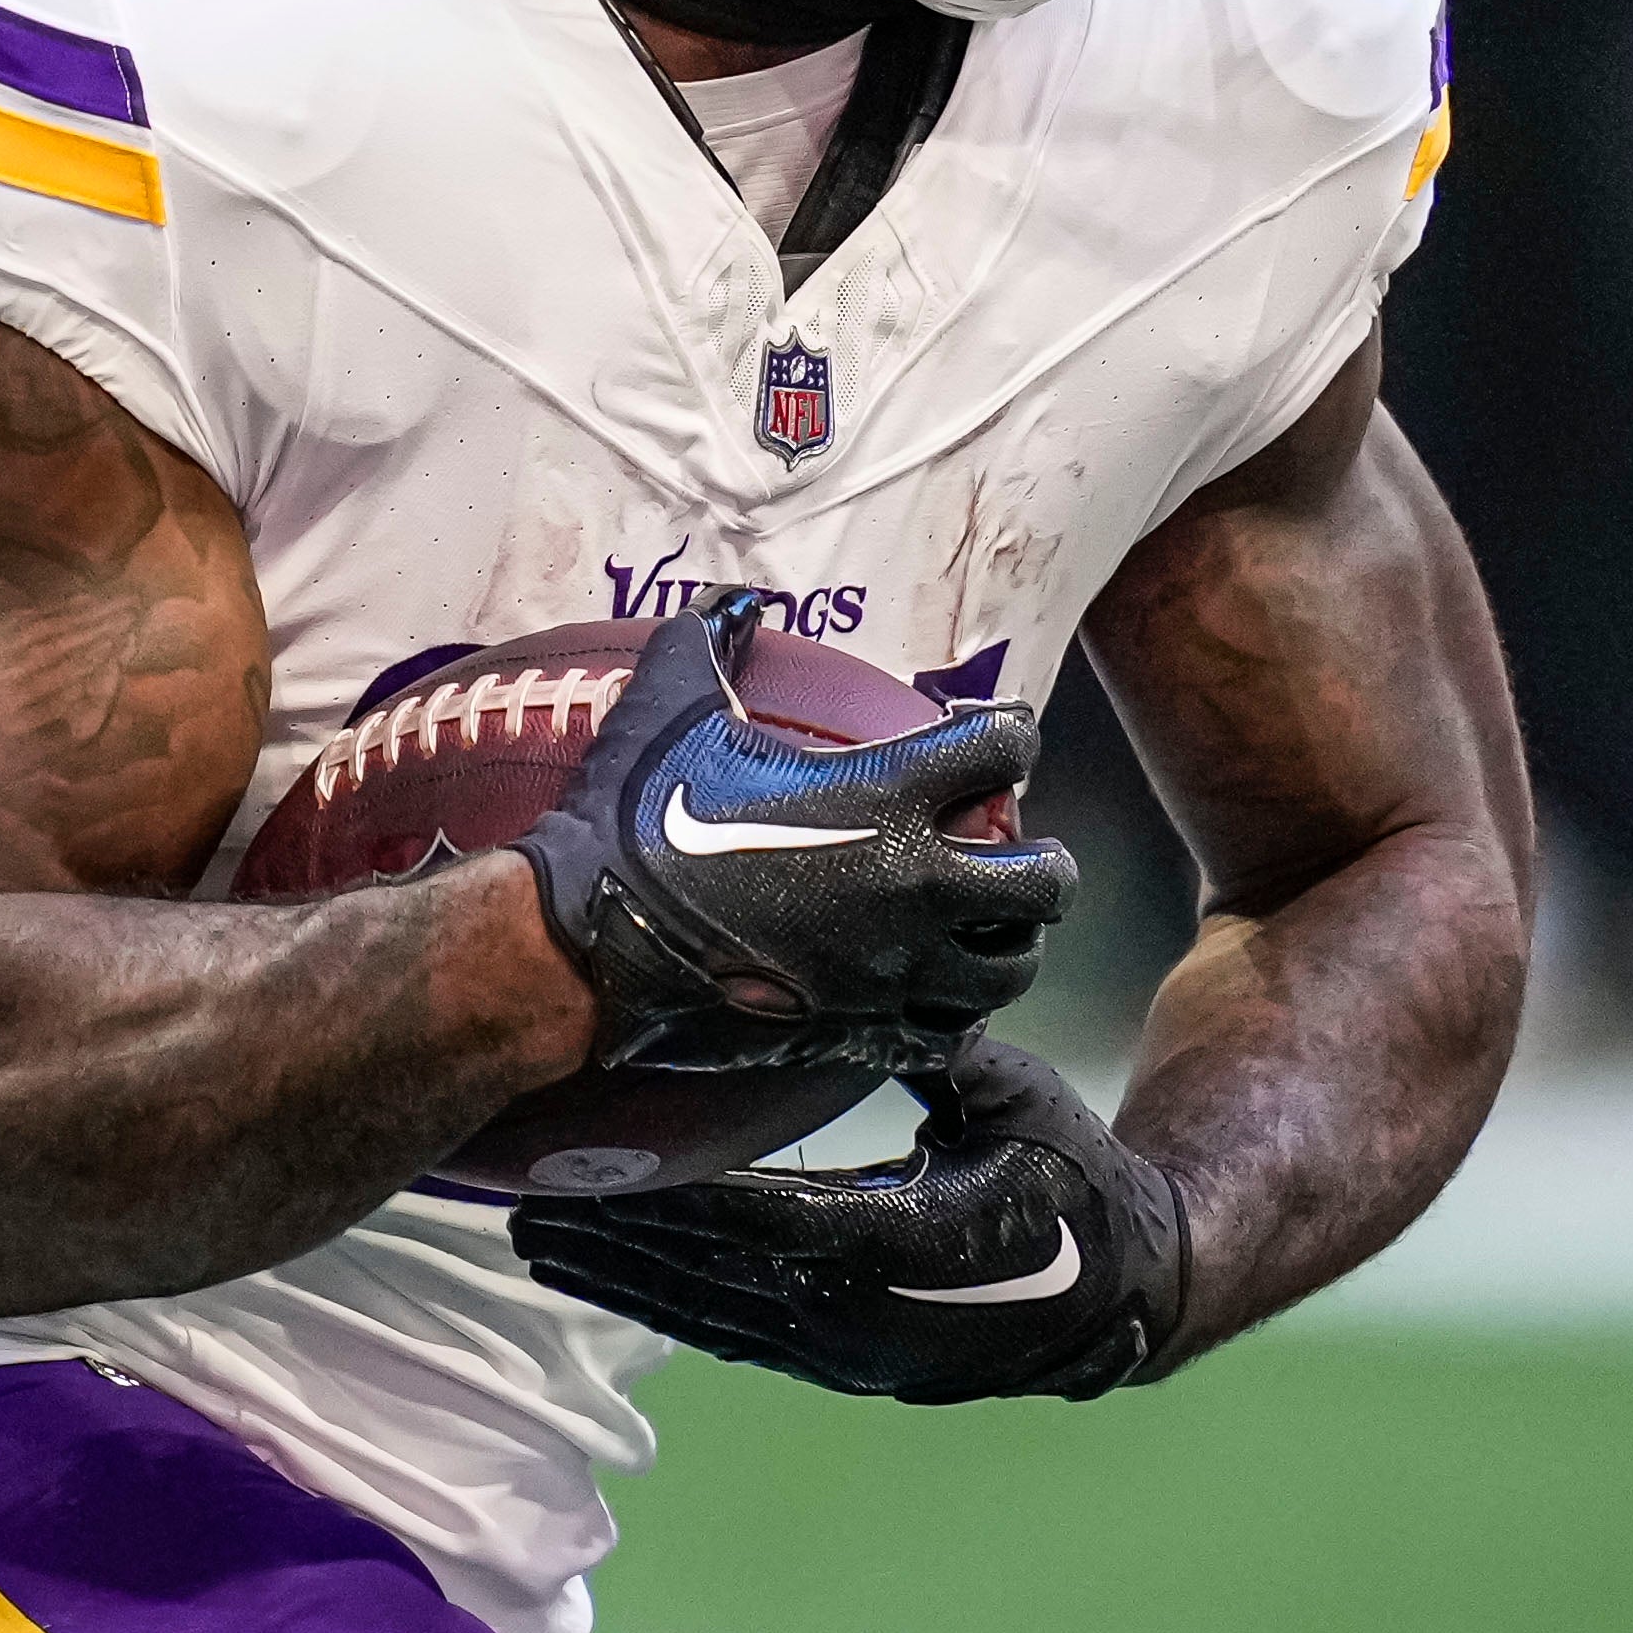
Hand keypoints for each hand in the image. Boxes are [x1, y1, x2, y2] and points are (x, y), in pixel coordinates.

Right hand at [511, 590, 1075, 1074]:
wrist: (587, 947)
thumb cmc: (633, 822)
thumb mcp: (671, 706)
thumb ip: (710, 641)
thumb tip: (728, 599)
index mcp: (884, 796)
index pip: (1005, 749)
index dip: (1007, 734)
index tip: (990, 739)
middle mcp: (912, 884)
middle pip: (1046, 880)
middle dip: (1042, 861)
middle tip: (1012, 849)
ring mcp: (895, 970)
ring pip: (1013, 967)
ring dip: (1009, 941)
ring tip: (983, 924)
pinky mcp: (865, 1033)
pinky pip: (949, 1033)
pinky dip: (952, 1013)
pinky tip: (927, 990)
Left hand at [512, 1037, 1189, 1402]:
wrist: (1120, 1291)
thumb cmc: (1074, 1177)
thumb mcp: (1019, 1099)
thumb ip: (943, 1050)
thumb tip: (880, 980)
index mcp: (906, 1249)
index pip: (771, 1222)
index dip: (683, 1198)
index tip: (606, 1166)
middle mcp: (863, 1318)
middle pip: (714, 1281)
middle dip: (616, 1242)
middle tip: (524, 1205)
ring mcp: (847, 1352)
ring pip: (710, 1317)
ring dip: (620, 1281)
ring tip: (535, 1243)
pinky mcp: (840, 1362)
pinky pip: (735, 1334)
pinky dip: (665, 1304)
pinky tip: (611, 1278)